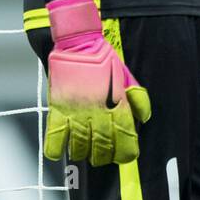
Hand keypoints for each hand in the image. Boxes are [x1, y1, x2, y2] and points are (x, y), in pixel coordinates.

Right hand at [43, 0, 150, 164]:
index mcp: (117, 102)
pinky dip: (56, 148)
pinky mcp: (58, 107)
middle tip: (103, 156)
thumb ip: (139, 99)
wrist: (78, 43)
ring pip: (81, 146)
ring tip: (85, 151)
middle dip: (105, 156)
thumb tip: (144, 119)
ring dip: (84, 154)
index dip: (127, 152)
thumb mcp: (127, 76)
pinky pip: (55, 136)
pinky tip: (60, 151)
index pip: (125, 136)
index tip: (125, 156)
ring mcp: (76, 110)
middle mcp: (98, 109)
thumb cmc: (103, 59)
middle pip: (103, 146)